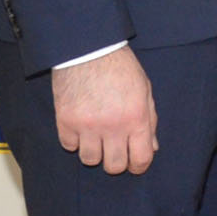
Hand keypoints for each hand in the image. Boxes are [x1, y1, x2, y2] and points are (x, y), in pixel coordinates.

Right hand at [53, 47, 158, 174]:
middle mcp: (112, 126)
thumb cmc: (120, 67)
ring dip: (94, 152)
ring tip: (96, 139)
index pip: (141, 159)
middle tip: (115, 152)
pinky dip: (74, 141)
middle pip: (114, 166)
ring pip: (90, 160)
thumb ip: (149, 121)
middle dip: (116, 163)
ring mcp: (87, 125)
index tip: (134, 164)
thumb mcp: (144, 91)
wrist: (89, 49)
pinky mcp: (65, 120)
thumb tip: (151, 148)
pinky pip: (69, 145)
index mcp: (136, 118)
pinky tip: (80, 129)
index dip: (138, 166)